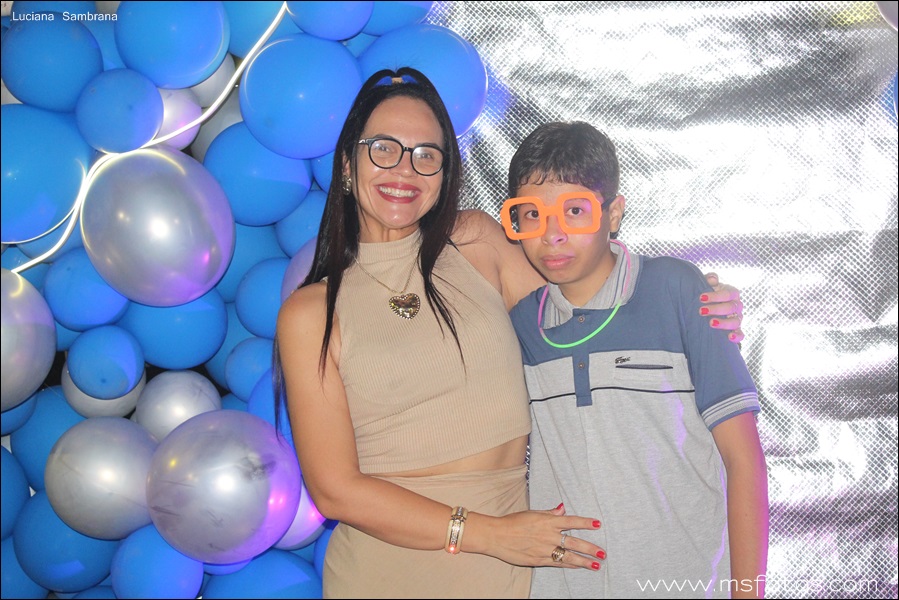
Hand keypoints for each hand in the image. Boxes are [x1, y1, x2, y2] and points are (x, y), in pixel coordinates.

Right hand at [474, 504, 604, 569]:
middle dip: (590, 548)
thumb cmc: (513, 522)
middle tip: (602, 552)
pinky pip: (557, 563)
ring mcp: (544, 549)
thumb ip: (549, 513)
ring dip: (583, 561)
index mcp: (547, 521)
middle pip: (574, 542)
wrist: (496, 535)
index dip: (586, 523)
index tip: (598, 524)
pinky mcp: (538, 560)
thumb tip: (562, 509)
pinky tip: (577, 566)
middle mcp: (548, 536)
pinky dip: (568, 564)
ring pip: (568, 556)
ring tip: (595, 564)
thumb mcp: (532, 513)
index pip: (571, 521)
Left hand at [701, 272, 743, 343]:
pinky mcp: (736, 330)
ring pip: (736, 321)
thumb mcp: (707, 284)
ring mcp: (737, 318)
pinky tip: (729, 337)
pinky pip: (740, 334)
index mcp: (732, 293)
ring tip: (711, 323)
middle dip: (716, 309)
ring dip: (724, 323)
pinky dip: (737, 336)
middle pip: (731, 307)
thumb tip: (713, 279)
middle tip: (701, 311)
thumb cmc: (708, 294)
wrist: (707, 307)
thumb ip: (709, 279)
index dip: (716, 296)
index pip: (728, 293)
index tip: (701, 298)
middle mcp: (737, 305)